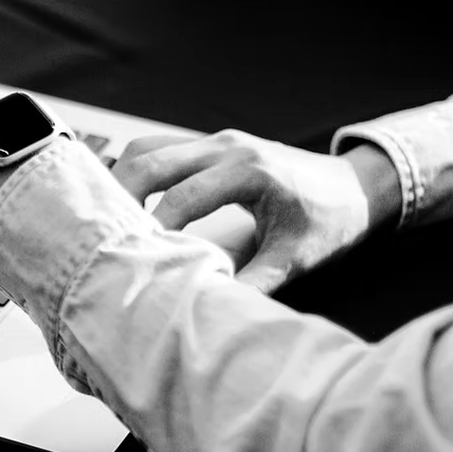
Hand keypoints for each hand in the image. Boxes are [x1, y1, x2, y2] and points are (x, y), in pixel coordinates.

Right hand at [113, 129, 399, 292]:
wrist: (354, 187)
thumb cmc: (328, 221)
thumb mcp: (295, 258)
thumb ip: (252, 283)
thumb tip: (208, 310)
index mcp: (250, 170)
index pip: (182, 197)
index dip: (153, 230)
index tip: (133, 261)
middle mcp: (228, 146)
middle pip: (151, 161)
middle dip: (119, 198)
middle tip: (98, 238)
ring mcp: (215, 140)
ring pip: (147, 148)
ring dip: (119, 181)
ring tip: (103, 221)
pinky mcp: (208, 145)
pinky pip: (157, 149)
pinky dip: (133, 173)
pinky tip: (121, 204)